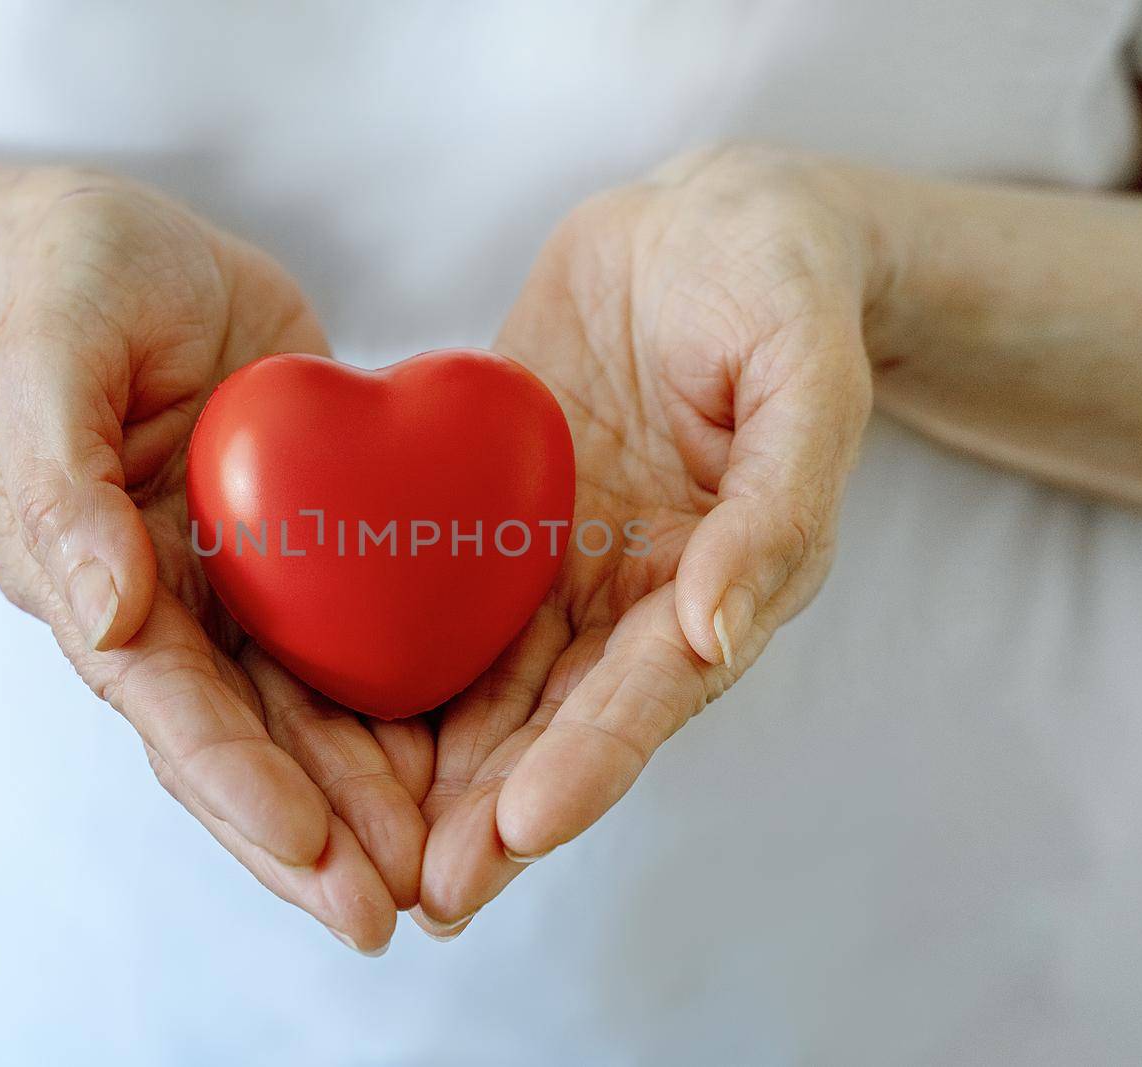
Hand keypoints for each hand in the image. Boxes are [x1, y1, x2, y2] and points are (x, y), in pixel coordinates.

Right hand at [0, 171, 428, 952]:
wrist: (132, 255)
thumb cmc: (72, 288)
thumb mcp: (50, 354)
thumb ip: (57, 485)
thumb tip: (105, 618)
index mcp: (89, 578)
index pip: (166, 704)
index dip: (235, 783)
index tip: (311, 852)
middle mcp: (167, 608)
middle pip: (241, 742)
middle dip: (309, 836)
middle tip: (386, 915)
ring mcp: (238, 587)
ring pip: (305, 716)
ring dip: (364, 801)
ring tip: (435, 877)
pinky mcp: (303, 550)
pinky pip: (356, 640)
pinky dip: (402, 707)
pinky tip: (461, 765)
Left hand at [416, 145, 878, 934]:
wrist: (705, 223)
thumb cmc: (777, 282)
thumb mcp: (805, 372)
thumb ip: (777, 506)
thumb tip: (712, 632)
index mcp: (725, 574)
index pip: (651, 689)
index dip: (590, 762)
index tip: (519, 828)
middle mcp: (640, 593)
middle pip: (566, 720)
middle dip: (501, 812)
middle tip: (431, 895)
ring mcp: (566, 562)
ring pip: (498, 686)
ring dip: (442, 774)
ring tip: (375, 854)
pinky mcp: (504, 521)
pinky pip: (444, 603)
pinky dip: (399, 668)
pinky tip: (336, 725)